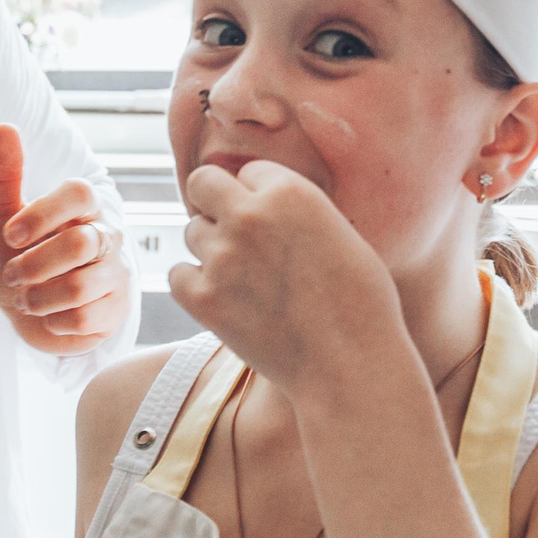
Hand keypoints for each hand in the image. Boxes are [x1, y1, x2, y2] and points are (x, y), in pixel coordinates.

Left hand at [0, 126, 130, 355]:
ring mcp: (115, 272)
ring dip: (38, 298)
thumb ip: (5, 173)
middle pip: (80, 244)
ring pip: (81, 287)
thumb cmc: (17, 253)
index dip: (41, 215)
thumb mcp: (2, 215)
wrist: (26, 308)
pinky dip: (54, 321)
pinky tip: (49, 316)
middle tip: (11, 276)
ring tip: (25, 298)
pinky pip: (85, 319)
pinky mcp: (116, 309)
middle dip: (33, 266)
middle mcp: (107, 234)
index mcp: (82, 205)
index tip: (9, 236)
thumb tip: (2, 127)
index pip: (79, 194)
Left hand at [167, 160, 412, 406]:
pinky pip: (177, 275)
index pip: (250, 172)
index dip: (261, 197)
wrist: (350, 364)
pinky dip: (194, 285)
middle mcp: (249, 216)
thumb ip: (298, 212)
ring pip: (192, 232)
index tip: (274, 225)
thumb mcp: (339, 234)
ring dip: (211, 248)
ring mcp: (222, 257)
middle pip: (203, 183)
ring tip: (244, 278)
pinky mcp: (203, 299)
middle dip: (215, 201)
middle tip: (232, 230)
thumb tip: (266, 208)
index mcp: (289, 191)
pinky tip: (221, 298)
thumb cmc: (360, 302)